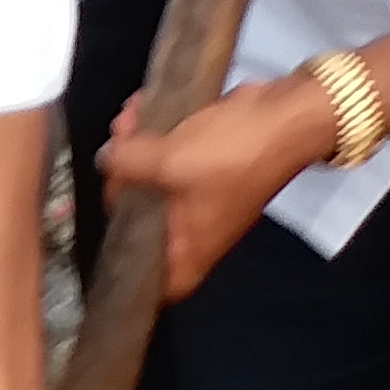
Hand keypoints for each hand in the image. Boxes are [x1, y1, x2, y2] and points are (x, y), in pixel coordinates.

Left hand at [95, 81, 316, 301]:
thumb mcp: (168, 161)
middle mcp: (192, 235)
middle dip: (122, 179)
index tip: (105, 214)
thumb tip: (105, 159)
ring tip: (129, 121)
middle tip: (116, 148)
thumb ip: (126, 164)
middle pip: (138, 220)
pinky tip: (143, 110)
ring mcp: (200, 201)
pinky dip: (155, 139)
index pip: (143, 279)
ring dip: (135, 150)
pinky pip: (170, 160)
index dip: (118, 251)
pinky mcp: (206, 171)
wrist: (284, 117)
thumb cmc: (234, 155)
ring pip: (151, 184)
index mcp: (186, 253)